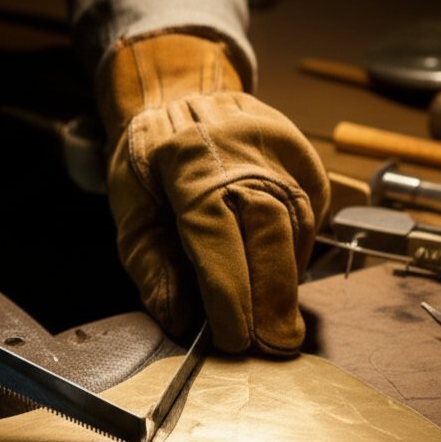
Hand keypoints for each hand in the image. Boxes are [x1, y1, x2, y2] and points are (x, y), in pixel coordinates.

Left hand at [98, 33, 329, 354]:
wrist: (182, 96)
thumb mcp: (130, 211)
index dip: (230, 291)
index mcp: (188, 160)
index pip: (216, 234)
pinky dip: (296, 256)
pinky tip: (278, 281)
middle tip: (273, 346)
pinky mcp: (308, 159)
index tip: (235, 337)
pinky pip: (310, 217)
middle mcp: (242, 149)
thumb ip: (150, 266)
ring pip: (298, 224)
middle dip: (273, 294)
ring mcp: (283, 149)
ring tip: (276, 327)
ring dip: (287, 282)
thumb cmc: (150, 161)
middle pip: (271, 227)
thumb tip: (178, 320)